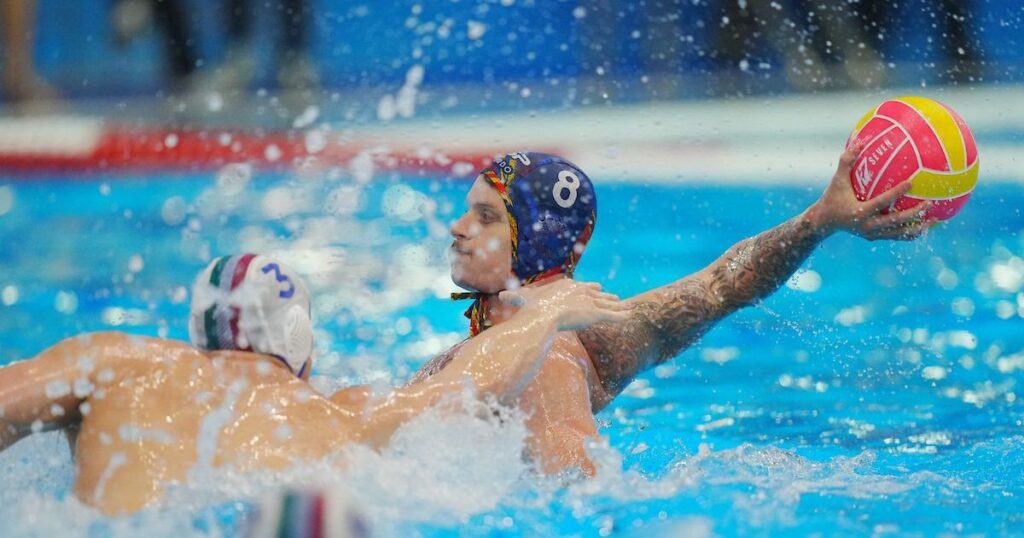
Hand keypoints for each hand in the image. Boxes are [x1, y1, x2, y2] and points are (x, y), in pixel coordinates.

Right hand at [499, 279, 628, 330]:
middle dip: (604, 295)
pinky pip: (614, 315)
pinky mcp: (597, 314)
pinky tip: (631, 315)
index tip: (594, 287)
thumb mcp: (523, 300)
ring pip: (607, 304)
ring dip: (617, 305)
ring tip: (626, 306)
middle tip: (613, 296)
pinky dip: (623, 315)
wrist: (546, 313)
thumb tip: (500, 295)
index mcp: (568, 286)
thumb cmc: (534, 307)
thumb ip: (515, 298)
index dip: (588, 288)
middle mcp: (582, 292)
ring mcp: (591, 303)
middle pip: (596, 293)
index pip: (580, 286)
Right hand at [807, 142, 936, 240]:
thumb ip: (847, 162)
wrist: (824, 222)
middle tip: (929, 203)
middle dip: (914, 213)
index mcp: (860, 212)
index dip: (896, 193)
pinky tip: (924, 225)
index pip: (881, 202)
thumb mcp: (837, 180)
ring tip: (934, 220)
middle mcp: (868, 225)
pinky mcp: (875, 237)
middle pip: (896, 221)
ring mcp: (873, 234)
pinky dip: (910, 232)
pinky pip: (896, 236)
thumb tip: (859, 141)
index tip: (911, 182)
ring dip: (918, 228)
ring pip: (899, 233)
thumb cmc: (832, 198)